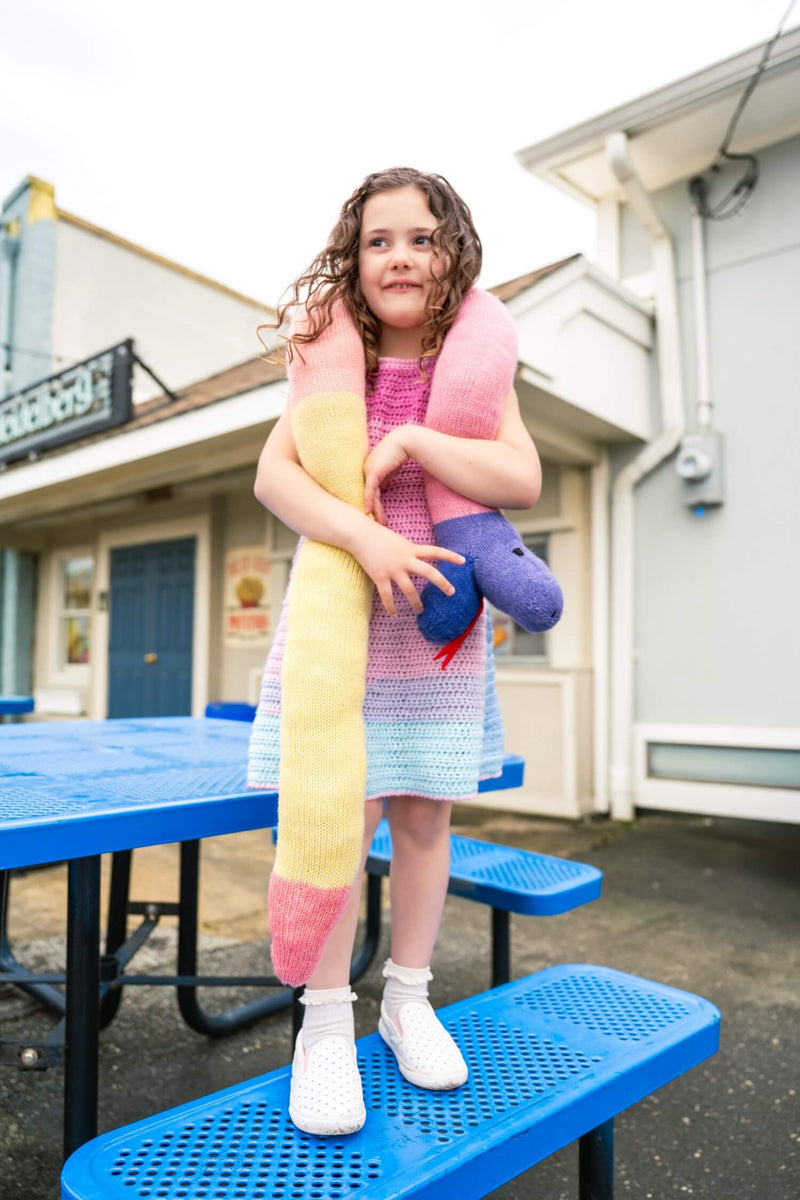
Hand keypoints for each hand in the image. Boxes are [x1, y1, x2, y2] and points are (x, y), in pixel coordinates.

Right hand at [350, 521, 465, 617]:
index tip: (463, 561)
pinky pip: (387, 596)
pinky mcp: (379, 576)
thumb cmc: (378, 537)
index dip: (450, 556)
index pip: (435, 551)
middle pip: (429, 572)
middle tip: (452, 592)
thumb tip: (418, 560)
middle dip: (442, 583)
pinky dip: (391, 608)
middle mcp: (405, 559)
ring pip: (409, 590)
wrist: (359, 535)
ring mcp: (393, 569)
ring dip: (416, 603)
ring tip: (421, 611)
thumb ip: (409, 551)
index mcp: (411, 549)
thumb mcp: (399, 541)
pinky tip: (395, 615)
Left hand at [363, 428, 410, 525]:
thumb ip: (384, 479)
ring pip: (370, 495)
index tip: (376, 516)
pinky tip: (369, 511)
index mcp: (369, 471)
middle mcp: (366, 471)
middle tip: (376, 524)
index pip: (370, 491)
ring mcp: (368, 471)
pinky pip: (371, 490)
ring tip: (379, 522)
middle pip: (368, 495)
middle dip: (373, 510)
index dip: (373, 504)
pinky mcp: (373, 472)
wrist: (403, 441)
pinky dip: (370, 501)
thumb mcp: (389, 469)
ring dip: (374, 510)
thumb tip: (381, 490)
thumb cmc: (398, 453)